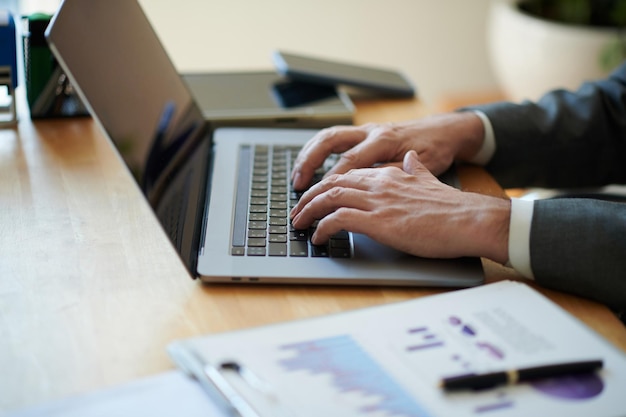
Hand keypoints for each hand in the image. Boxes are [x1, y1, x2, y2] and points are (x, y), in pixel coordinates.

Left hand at [290, 150, 510, 263]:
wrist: (468, 219)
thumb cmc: (452, 207)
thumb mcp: (430, 179)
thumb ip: (416, 169)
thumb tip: (411, 159)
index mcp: (389, 173)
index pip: (346, 173)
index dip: (325, 185)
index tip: (314, 197)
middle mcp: (379, 183)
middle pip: (331, 183)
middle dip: (309, 198)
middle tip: (297, 212)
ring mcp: (377, 201)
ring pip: (329, 198)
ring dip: (309, 212)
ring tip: (299, 225)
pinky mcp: (378, 222)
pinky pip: (338, 220)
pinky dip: (323, 228)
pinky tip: (318, 238)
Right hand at [291, 112, 484, 190]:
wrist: (444, 131)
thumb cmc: (436, 150)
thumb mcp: (423, 166)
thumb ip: (396, 174)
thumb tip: (372, 186)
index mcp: (385, 140)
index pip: (350, 160)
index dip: (333, 179)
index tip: (320, 198)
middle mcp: (371, 132)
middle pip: (330, 140)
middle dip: (309, 162)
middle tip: (298, 184)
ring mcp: (365, 130)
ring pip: (327, 136)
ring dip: (308, 155)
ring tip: (297, 177)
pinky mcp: (363, 133)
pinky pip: (333, 138)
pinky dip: (317, 150)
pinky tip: (308, 166)